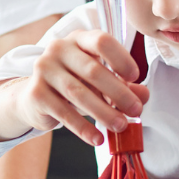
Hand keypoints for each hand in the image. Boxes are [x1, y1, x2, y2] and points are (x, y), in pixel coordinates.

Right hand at [0, 29, 150, 147]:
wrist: (35, 97)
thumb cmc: (74, 83)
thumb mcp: (100, 81)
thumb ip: (123, 85)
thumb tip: (143, 96)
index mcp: (79, 39)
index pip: (102, 41)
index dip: (121, 59)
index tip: (135, 78)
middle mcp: (58, 49)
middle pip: (93, 70)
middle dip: (119, 93)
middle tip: (136, 110)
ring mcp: (44, 69)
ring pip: (79, 93)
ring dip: (104, 112)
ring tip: (121, 126)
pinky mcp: (36, 93)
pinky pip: (64, 113)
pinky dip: (83, 128)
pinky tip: (98, 139)